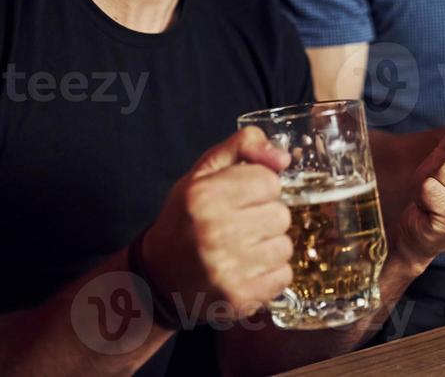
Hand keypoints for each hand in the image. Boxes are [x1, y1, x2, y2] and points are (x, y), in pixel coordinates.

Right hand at [140, 126, 292, 322]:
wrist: (159, 277)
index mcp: (204, 196)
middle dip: (265, 217)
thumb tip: (283, 157)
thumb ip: (243, 145)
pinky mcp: (238, 298)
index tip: (242, 197)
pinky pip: (283, 276)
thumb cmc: (186, 218)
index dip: (259, 187)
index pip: (270, 181)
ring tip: (242, 248)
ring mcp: (227, 270)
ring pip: (285, 247)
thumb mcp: (204, 172)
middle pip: (281, 215)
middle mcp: (214, 233)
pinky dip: (270, 273)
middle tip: (241, 225)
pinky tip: (246, 269)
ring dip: (269, 246)